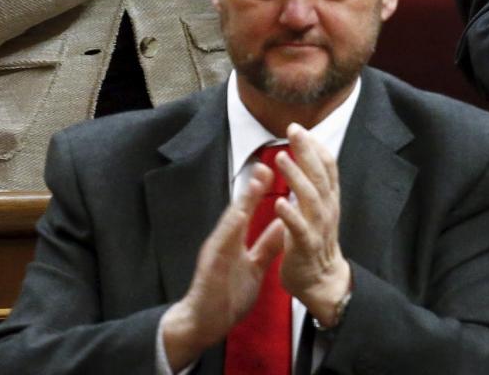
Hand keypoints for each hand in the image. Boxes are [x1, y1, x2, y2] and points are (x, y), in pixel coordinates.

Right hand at [159, 159, 286, 370]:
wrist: (204, 324)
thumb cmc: (229, 295)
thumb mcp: (255, 266)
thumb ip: (267, 245)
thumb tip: (284, 223)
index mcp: (235, 241)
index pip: (251, 211)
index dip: (263, 190)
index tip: (278, 168)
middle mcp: (224, 242)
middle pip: (239, 210)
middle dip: (252, 188)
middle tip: (265, 164)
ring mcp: (215, 253)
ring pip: (229, 223)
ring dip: (241, 203)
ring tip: (255, 182)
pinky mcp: (210, 268)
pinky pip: (221, 247)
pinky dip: (229, 231)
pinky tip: (238, 217)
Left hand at [274, 126, 353, 317]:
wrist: (321, 282)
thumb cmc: (316, 244)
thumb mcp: (320, 211)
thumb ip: (315, 188)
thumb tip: (309, 162)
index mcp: (329, 200)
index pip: (327, 167)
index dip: (315, 146)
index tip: (301, 128)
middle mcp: (327, 209)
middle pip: (319, 174)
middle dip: (307, 151)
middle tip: (294, 130)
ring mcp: (318, 227)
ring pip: (310, 197)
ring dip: (296, 176)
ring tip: (282, 157)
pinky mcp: (305, 246)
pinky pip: (298, 228)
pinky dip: (290, 213)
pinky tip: (280, 201)